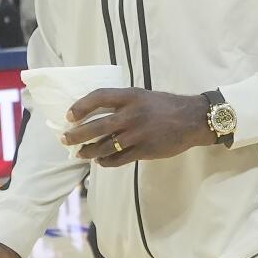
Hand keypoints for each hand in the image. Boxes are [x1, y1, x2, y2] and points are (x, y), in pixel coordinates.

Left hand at [61, 88, 211, 167]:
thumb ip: (122, 103)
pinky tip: (100, 161)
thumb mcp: (142, 96)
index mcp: (130, 96)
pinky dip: (106, 161)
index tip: (69, 115)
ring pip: (105, 146)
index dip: (80, 106)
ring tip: (80, 153)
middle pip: (96, 126)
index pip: (98, 97)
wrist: (192, 120)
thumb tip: (95, 114)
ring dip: (88, 152)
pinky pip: (119, 159)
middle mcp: (132, 114)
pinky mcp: (145, 150)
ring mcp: (138, 134)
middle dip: (76, 135)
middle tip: (65, 139)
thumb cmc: (165, 106)